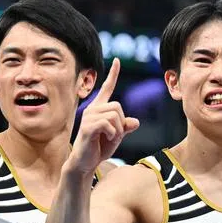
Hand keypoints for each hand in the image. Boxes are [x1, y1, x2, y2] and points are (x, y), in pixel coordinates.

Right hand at [65, 58, 139, 176]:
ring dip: (117, 130)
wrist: (85, 162)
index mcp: (99, 108)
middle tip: (114, 134)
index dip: (113, 74)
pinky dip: (113, 134)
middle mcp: (92, 109)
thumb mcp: (117, 136)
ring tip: (109, 138)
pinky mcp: (87, 127)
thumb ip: (125, 127)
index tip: (118, 60)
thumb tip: (136, 122)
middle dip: (121, 122)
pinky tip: (107, 139)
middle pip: (117, 106)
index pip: (107, 88)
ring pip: (114, 115)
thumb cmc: (100, 148)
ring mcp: (88, 117)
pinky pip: (108, 124)